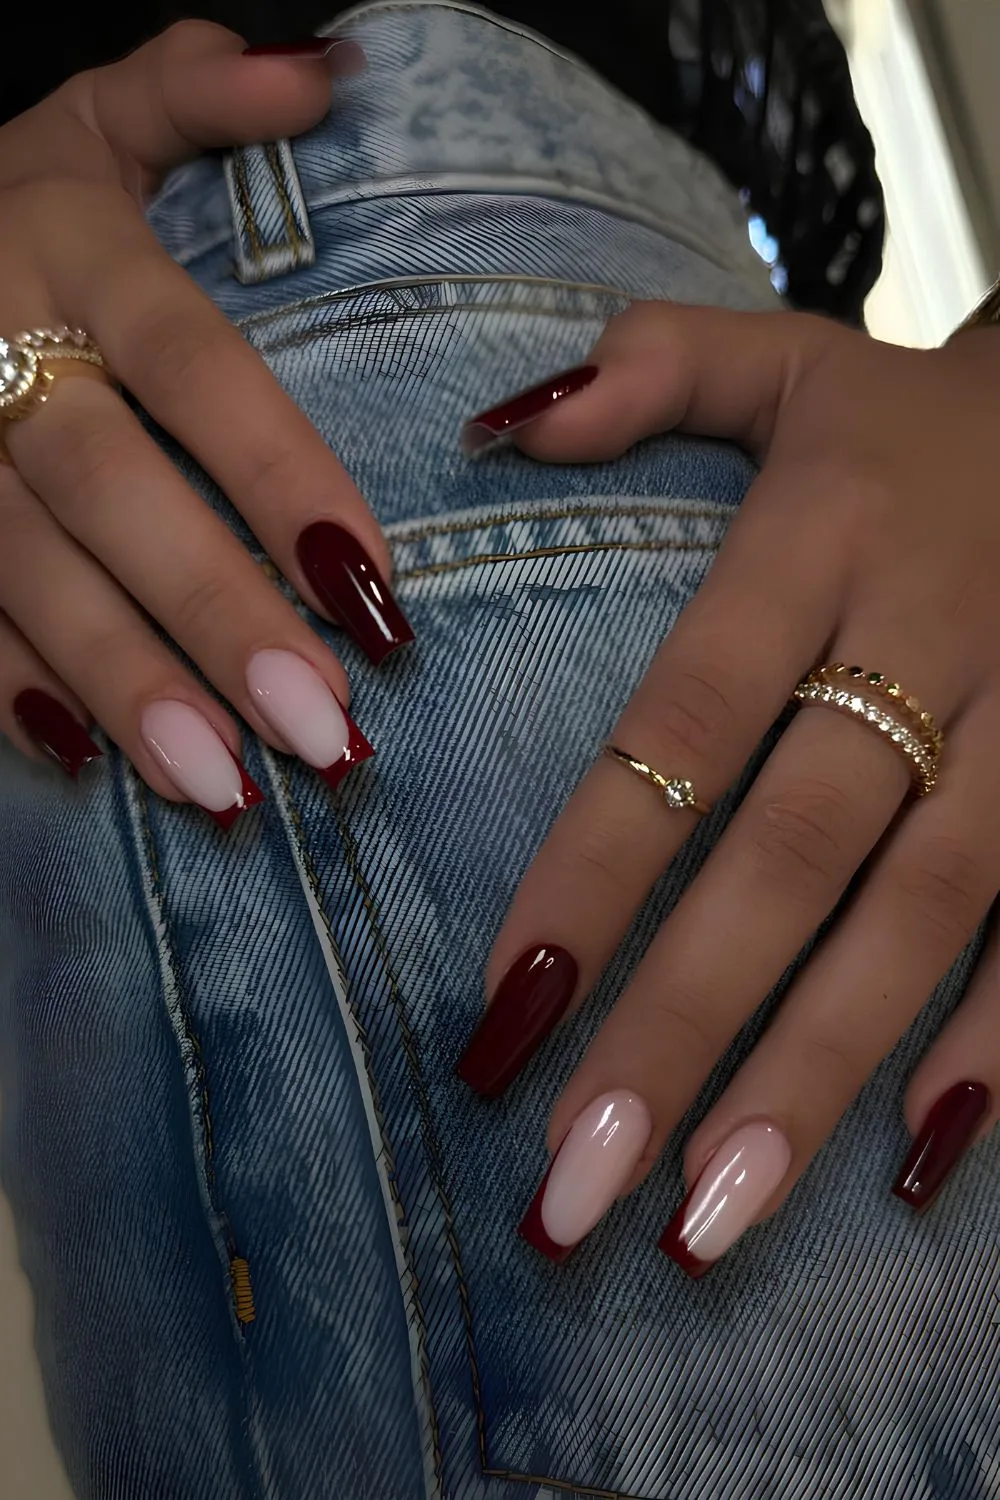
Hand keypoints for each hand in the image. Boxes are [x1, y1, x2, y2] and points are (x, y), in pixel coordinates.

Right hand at [0, 24, 409, 825]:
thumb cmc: (34, 195)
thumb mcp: (104, 117)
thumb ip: (200, 96)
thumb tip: (322, 72)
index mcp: (62, 239)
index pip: (189, 367)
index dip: (276, 475)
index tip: (372, 585)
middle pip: (108, 489)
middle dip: (210, 612)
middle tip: (316, 726)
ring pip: (25, 573)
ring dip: (123, 685)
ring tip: (223, 787)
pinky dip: (10, 691)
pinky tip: (88, 768)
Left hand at [458, 302, 999, 1269]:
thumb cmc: (914, 415)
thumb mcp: (789, 358)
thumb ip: (652, 367)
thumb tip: (504, 425)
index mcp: (827, 538)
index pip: (688, 718)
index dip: (596, 865)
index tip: (506, 1009)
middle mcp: (930, 642)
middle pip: (796, 855)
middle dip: (686, 1025)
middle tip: (576, 1182)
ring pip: (925, 917)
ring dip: (817, 1077)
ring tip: (706, 1219)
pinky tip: (914, 1163)